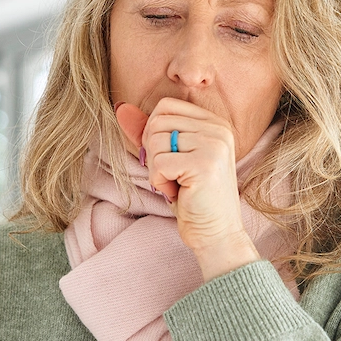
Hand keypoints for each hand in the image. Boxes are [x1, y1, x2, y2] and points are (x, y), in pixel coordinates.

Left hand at [116, 99, 260, 280]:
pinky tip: (177, 193)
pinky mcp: (205, 165)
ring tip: (176, 184)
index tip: (167, 158)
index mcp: (214, 122)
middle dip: (153, 152)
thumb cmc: (193, 198)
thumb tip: (121, 109)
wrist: (217, 234)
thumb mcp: (170, 159)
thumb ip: (149, 132)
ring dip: (156, 169)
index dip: (153, 131)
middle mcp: (218, 129)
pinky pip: (159, 163)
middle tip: (171, 175)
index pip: (166, 106)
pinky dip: (160, 182)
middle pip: (157, 122)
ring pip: (155, 141)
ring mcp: (214, 145)